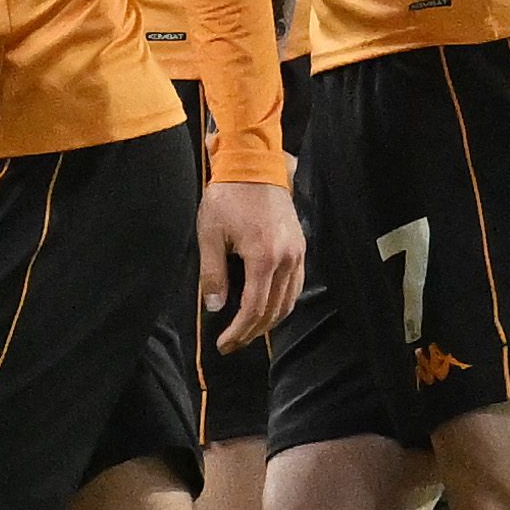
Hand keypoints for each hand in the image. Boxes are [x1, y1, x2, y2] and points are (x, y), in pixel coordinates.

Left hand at [197, 178, 305, 353]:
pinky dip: (282, 303)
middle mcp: (287, 259)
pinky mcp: (300, 246)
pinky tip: (266, 307)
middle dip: (252, 332)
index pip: (254, 309)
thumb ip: (212, 274)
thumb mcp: (210, 234)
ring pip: (289, 302)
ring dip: (269, 321)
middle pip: (274, 311)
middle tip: (232, 343)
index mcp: (263, 257)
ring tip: (247, 330)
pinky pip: (296, 285)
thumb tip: (215, 308)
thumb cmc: (228, 196)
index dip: (239, 331)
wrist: (253, 165)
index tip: (223, 344)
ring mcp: (297, 253)